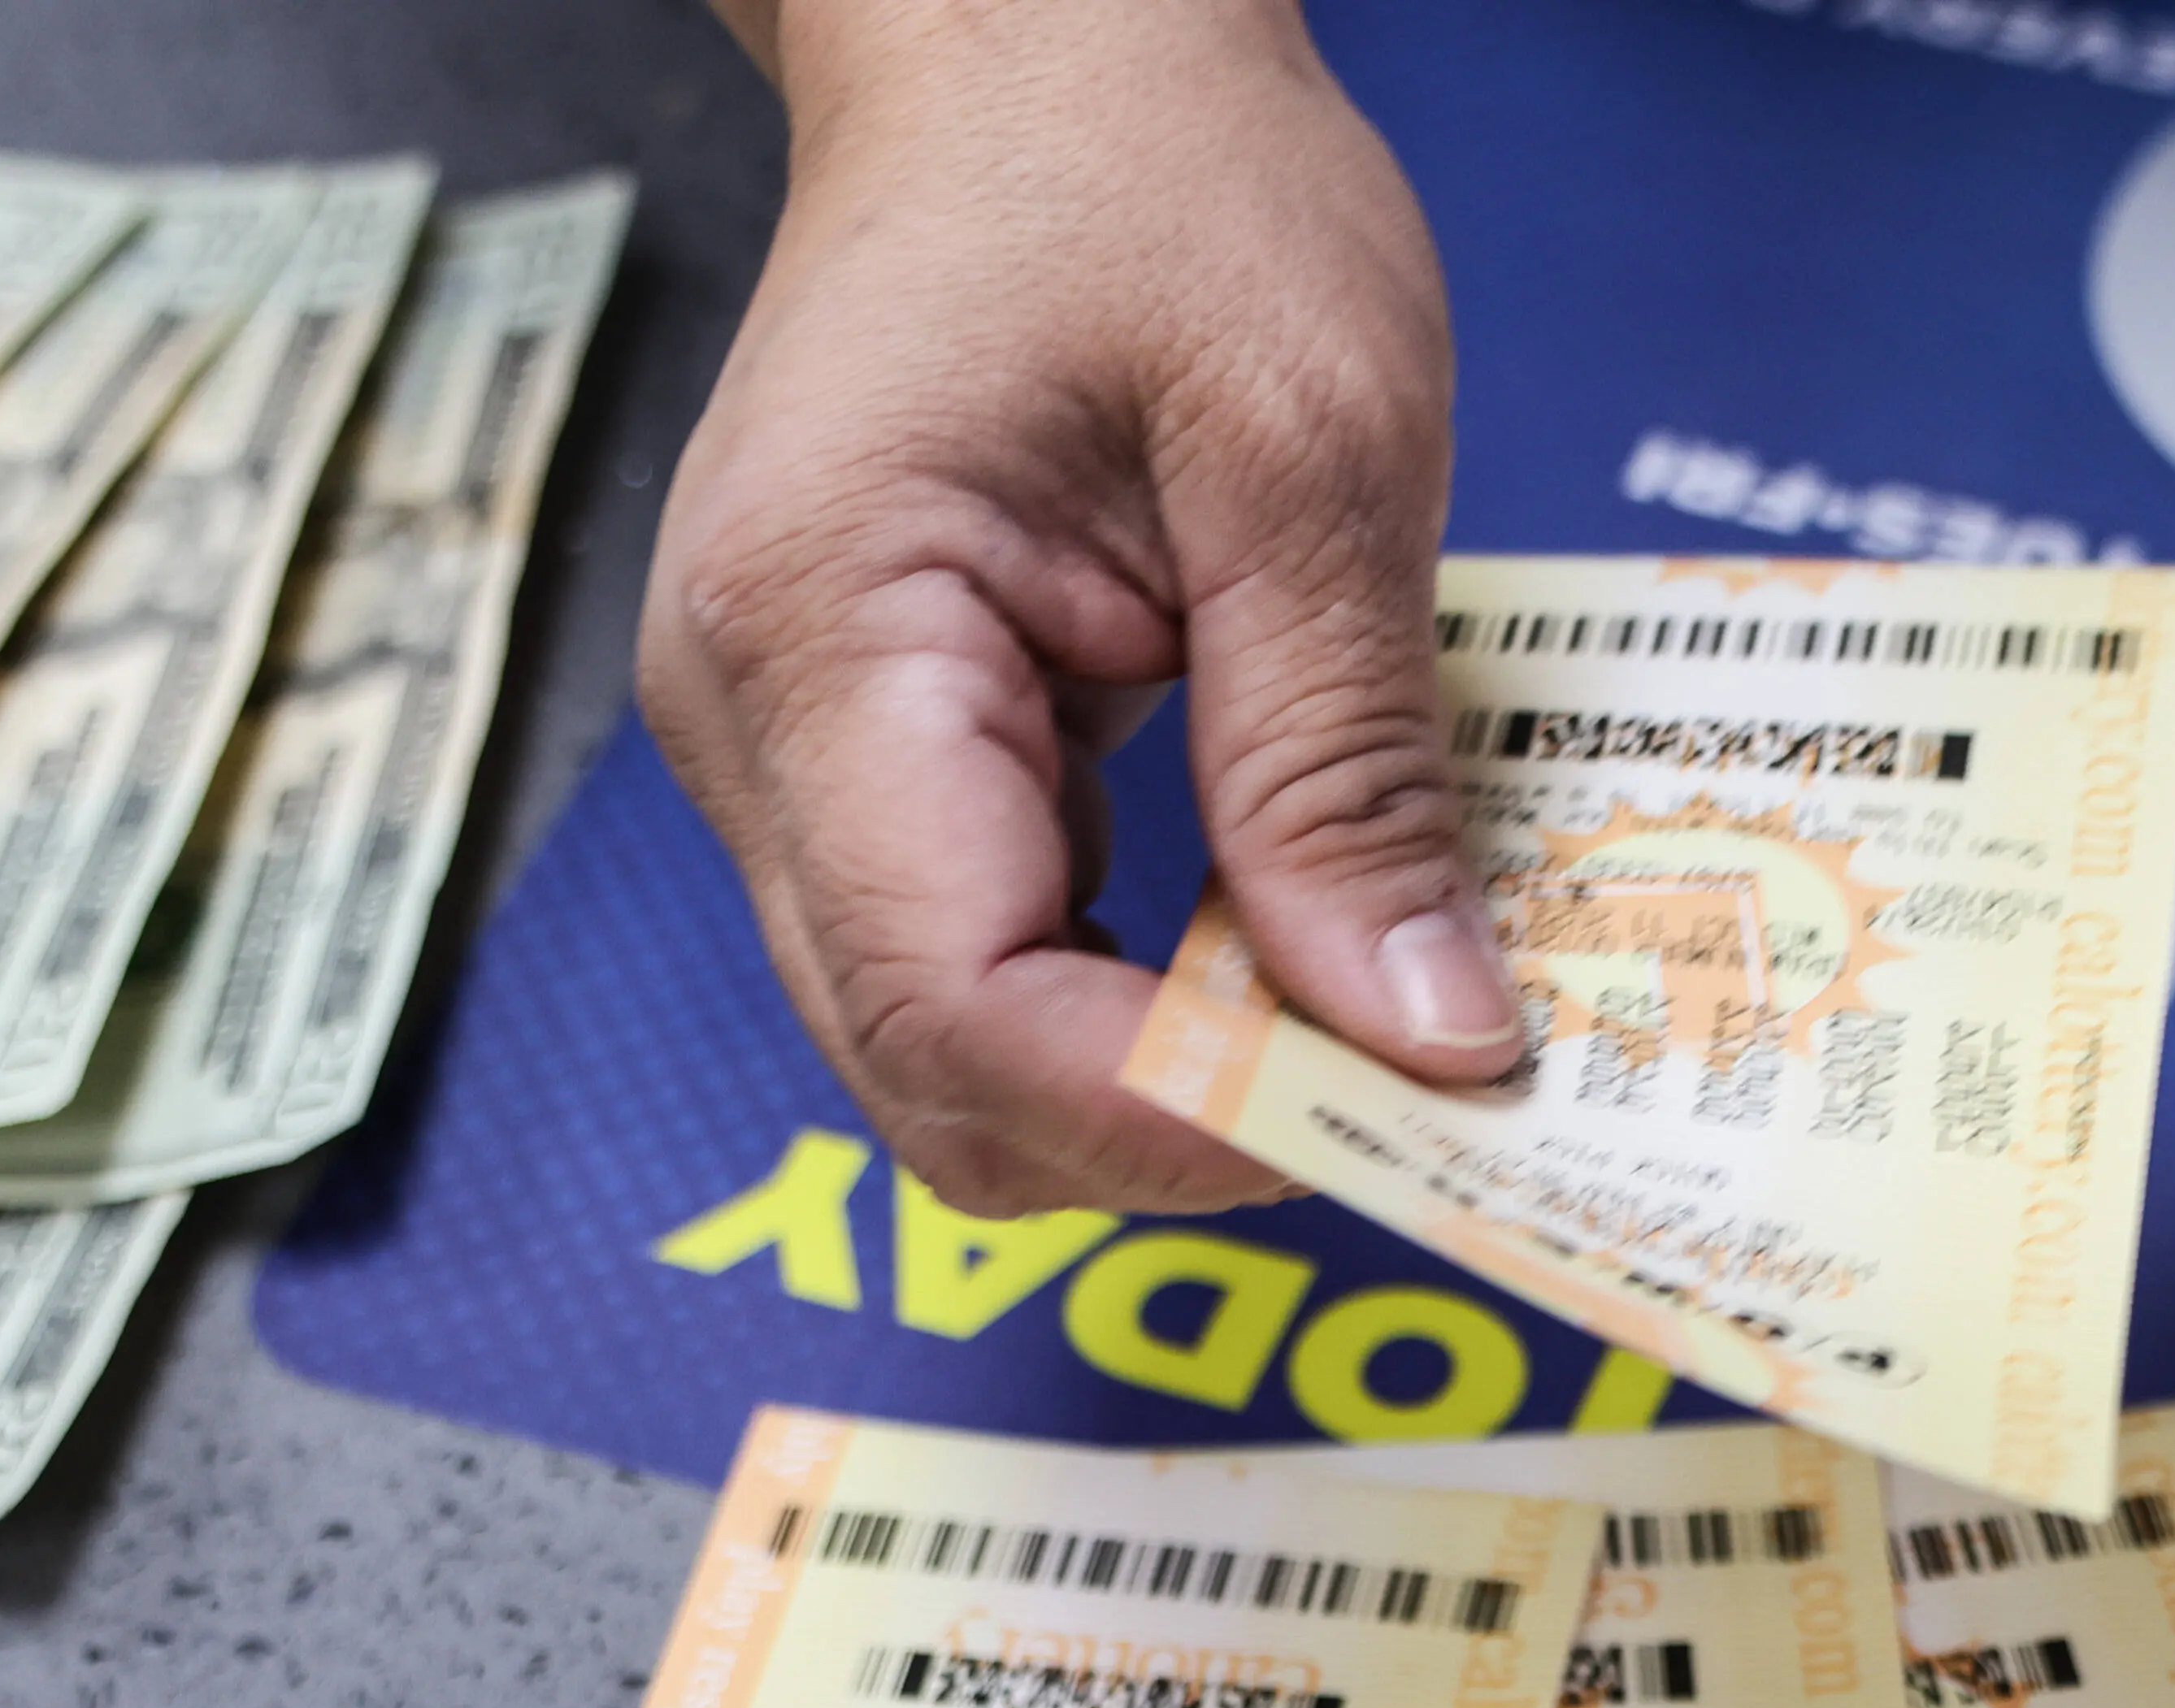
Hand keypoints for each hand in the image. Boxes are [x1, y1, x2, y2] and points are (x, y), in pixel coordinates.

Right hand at [646, 0, 1516, 1213]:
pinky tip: (1286, 941)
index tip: (1388, 1114)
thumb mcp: (1312, 448)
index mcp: (821, 636)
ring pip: (958, 1049)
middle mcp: (755, 731)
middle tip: (1406, 1089)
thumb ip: (1343, 764)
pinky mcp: (866, 760)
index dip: (1170, 1117)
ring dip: (1164, 1079)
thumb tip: (1420, 1037)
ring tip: (1365, 1014)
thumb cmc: (1151, 171)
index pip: (958, 1007)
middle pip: (933, 1079)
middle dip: (1172, 1131)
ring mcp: (793, 758)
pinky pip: (990, 956)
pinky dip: (1143, 995)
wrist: (1028, 34)